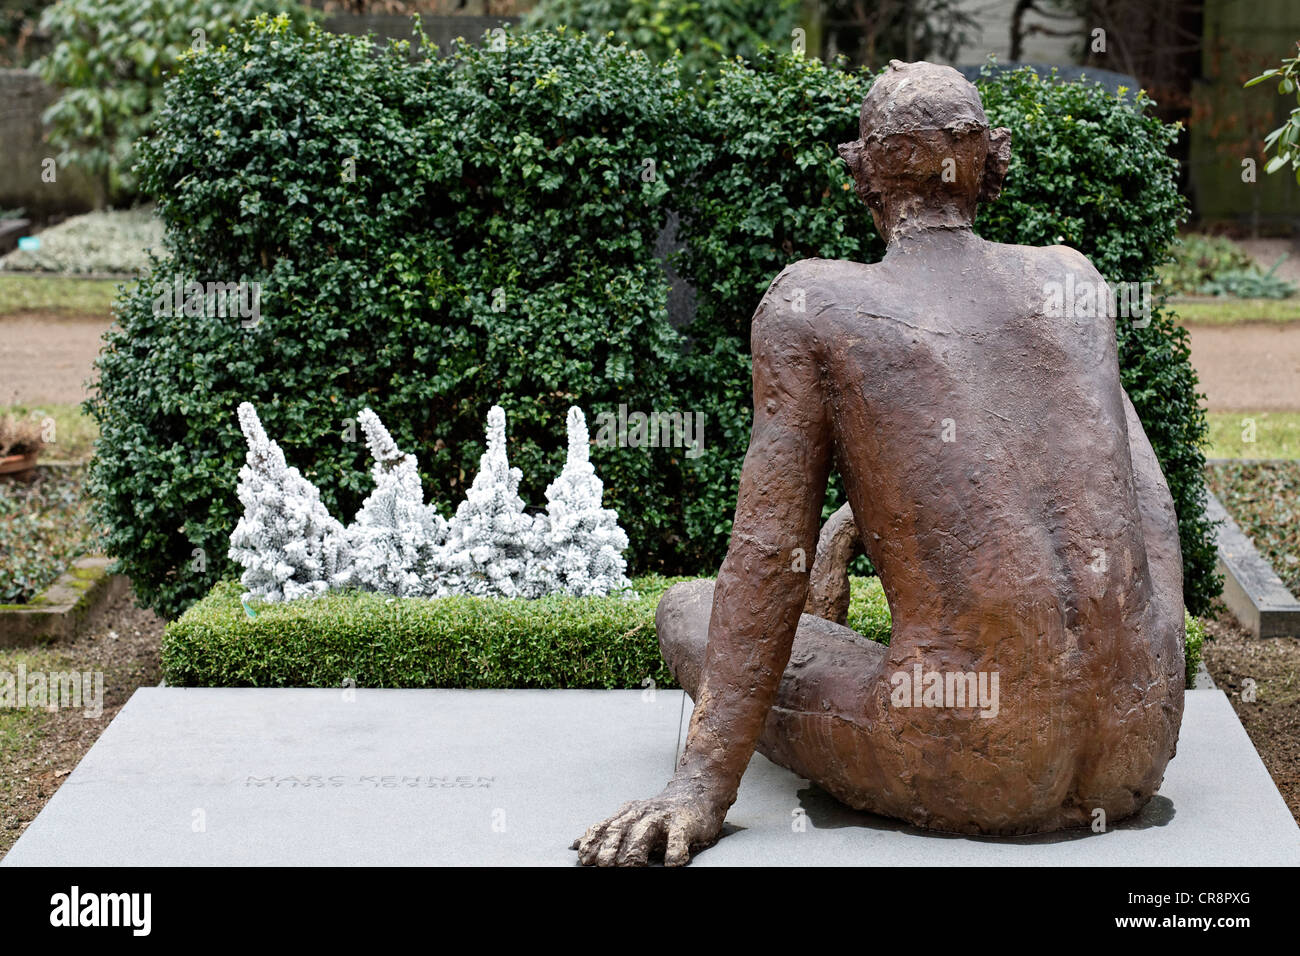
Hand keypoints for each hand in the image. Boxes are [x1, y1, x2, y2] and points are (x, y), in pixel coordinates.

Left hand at [571, 785, 726, 866]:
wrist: (697, 794)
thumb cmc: (661, 816)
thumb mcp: (632, 819)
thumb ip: (609, 832)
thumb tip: (576, 845)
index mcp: (628, 813)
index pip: (605, 826)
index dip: (593, 842)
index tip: (584, 857)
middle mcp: (642, 812)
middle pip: (621, 828)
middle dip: (610, 847)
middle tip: (603, 865)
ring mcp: (663, 816)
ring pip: (646, 831)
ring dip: (635, 850)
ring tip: (630, 866)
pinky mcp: (684, 823)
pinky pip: (678, 837)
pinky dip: (674, 851)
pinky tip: (670, 864)